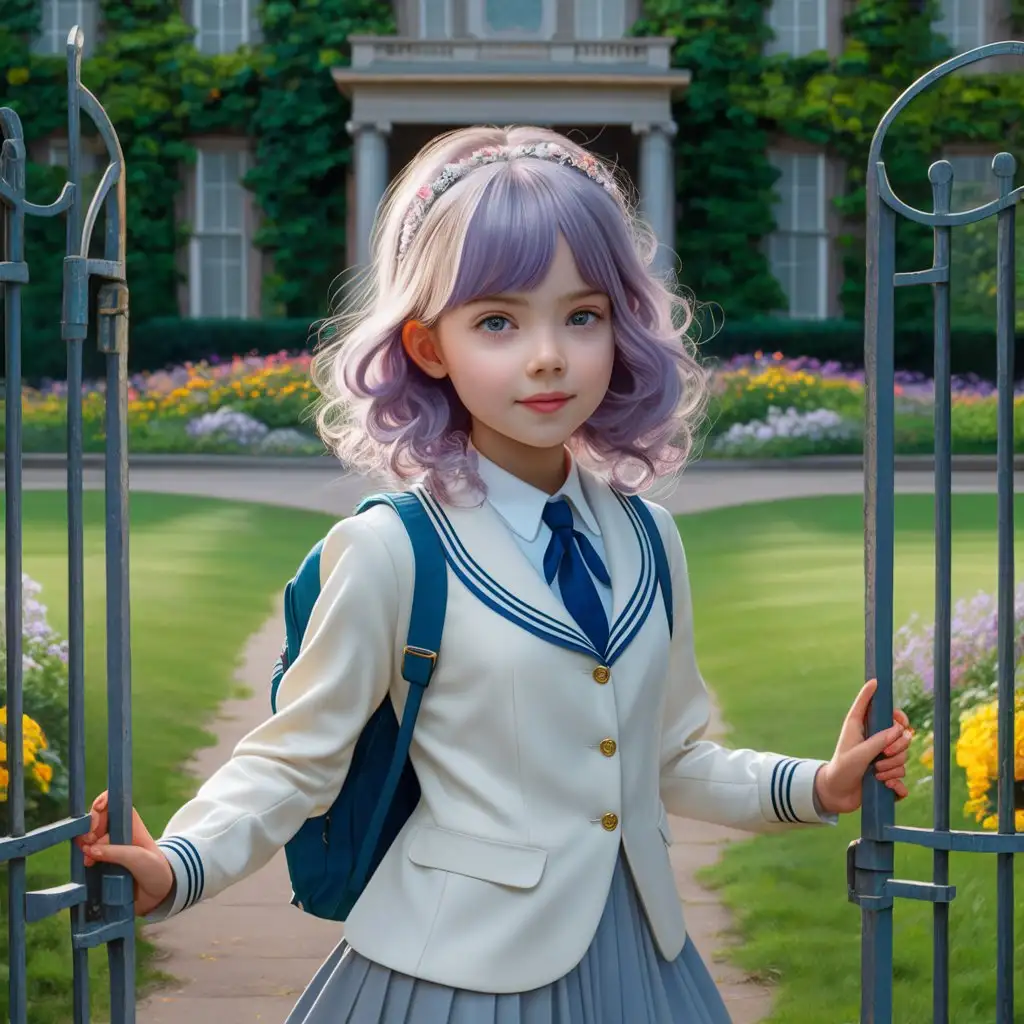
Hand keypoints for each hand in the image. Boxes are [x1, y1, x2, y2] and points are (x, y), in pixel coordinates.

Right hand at [74, 790, 173, 915]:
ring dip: (85, 846)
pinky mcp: (100, 863)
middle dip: (89, 829)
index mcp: (130, 823)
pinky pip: (85, 856)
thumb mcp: (138, 858)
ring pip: (87, 839)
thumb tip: (89, 850)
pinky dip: (83, 859)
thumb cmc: (154, 869)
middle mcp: (117, 832)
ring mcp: (107, 847)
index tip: (97, 811)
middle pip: (94, 820)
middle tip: (90, 842)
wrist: (157, 894)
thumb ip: (115, 852)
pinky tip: (88, 865)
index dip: (102, 803)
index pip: (112, 804)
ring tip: (90, 859)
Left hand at [814, 679, 911, 815]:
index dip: (891, 708)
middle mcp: (874, 739)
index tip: (899, 716)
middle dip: (897, 745)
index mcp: (862, 726)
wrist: (836, 795)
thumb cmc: (842, 769)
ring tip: (876, 774)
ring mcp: (883, 757)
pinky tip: (886, 786)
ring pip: (903, 756)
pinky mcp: (888, 774)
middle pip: (901, 734)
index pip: (879, 708)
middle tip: (884, 754)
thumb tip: (900, 729)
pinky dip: (897, 783)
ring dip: (893, 767)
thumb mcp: (859, 754)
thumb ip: (878, 741)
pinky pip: (903, 775)